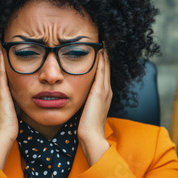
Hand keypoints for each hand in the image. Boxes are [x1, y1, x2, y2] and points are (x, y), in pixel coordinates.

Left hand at [78, 49, 111, 165]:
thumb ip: (82, 101)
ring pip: (105, 66)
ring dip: (103, 53)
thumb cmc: (85, 128)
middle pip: (106, 66)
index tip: (96, 48)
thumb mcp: (84, 110)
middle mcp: (106, 90)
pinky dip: (102, 59)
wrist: (91, 138)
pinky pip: (102, 71)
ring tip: (101, 40)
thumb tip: (71, 94)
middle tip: (101, 39)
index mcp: (102, 95)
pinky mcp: (100, 92)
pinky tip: (100, 49)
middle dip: (103, 53)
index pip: (102, 73)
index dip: (100, 60)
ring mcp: (104, 90)